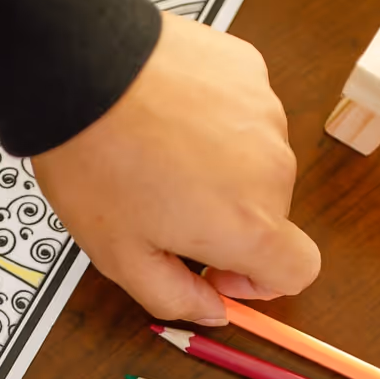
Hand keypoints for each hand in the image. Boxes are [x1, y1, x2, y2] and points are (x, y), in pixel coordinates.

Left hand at [31, 11, 319, 323]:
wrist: (79, 68)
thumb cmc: (96, 163)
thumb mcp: (120, 256)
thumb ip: (175, 297)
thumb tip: (211, 310)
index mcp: (250, 225)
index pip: (300, 270)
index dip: (261, 281)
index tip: (217, 267)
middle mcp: (274, 169)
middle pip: (270, 213)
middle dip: (227, 219)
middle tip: (164, 203)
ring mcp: (266, 113)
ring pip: (256, 160)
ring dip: (221, 166)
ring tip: (159, 151)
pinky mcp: (249, 71)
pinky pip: (244, 111)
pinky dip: (216, 119)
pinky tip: (167, 112)